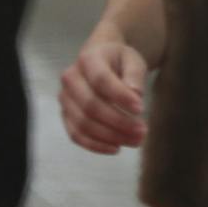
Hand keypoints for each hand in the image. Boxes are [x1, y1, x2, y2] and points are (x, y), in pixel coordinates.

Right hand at [59, 29, 148, 154]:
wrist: (101, 59)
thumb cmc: (119, 60)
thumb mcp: (133, 60)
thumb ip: (134, 75)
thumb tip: (135, 94)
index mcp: (88, 58)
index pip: (101, 80)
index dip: (120, 96)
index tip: (141, 109)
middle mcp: (71, 79)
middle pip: (91, 106)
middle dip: (118, 122)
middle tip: (142, 131)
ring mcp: (65, 99)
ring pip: (83, 124)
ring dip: (110, 136)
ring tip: (135, 141)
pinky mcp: (65, 116)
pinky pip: (76, 135)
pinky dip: (95, 145)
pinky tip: (116, 148)